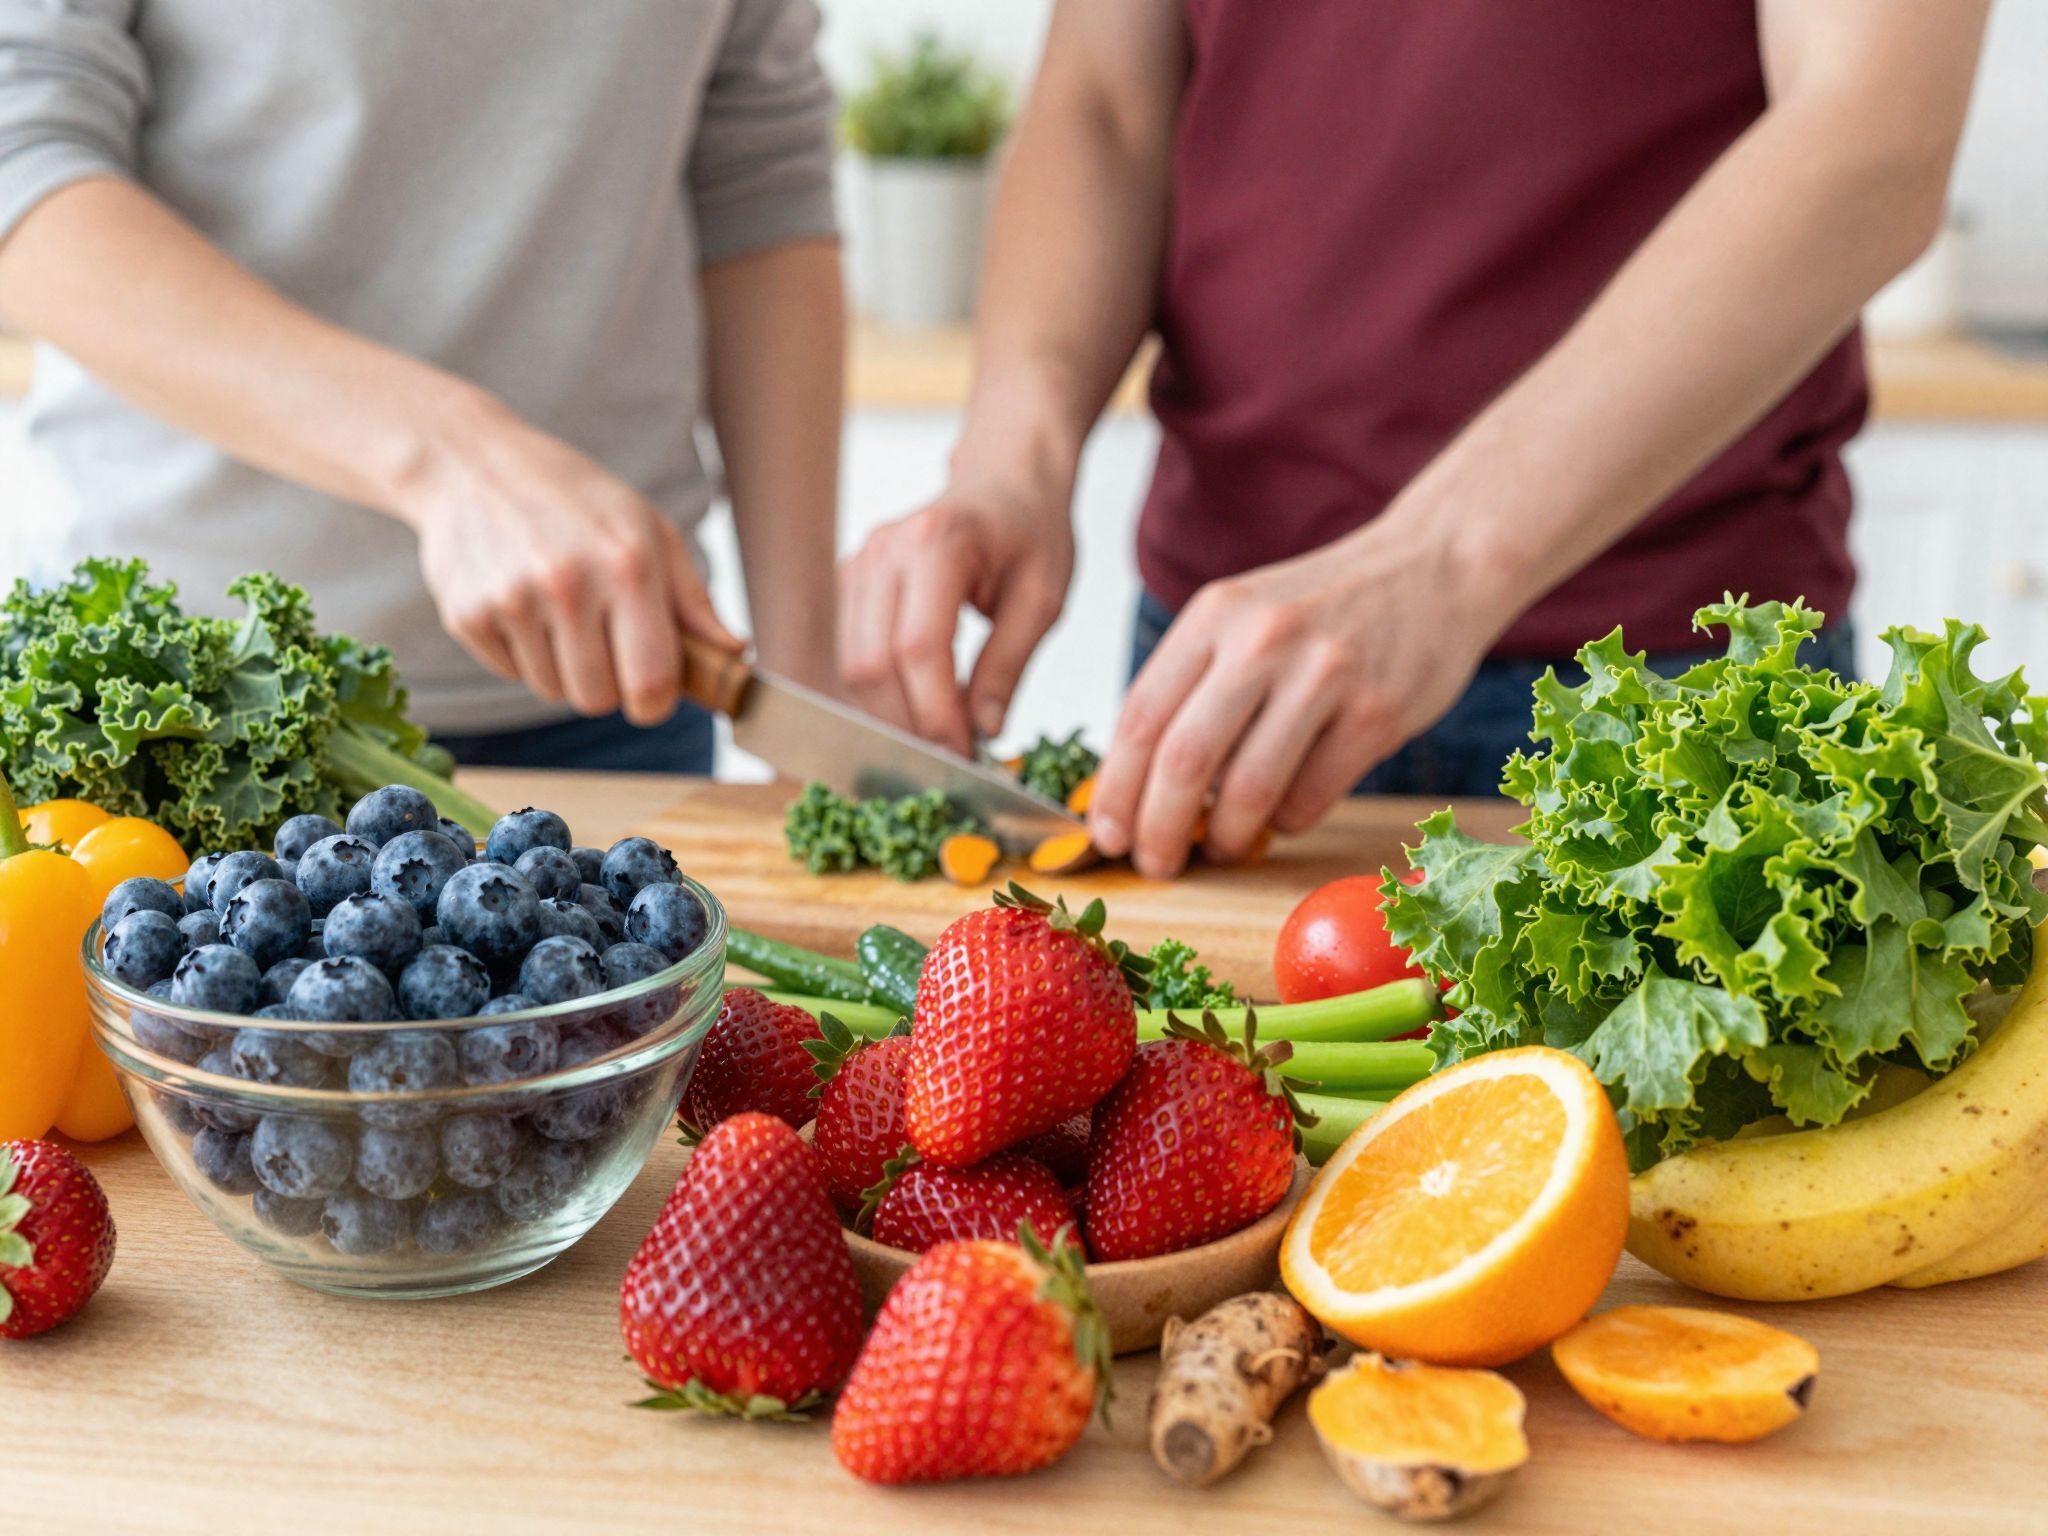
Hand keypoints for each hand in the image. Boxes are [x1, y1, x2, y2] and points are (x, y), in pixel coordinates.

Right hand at [397, 393, 741, 723]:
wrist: (469, 463)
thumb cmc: (575, 498)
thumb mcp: (648, 529)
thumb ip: (693, 600)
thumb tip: (734, 654)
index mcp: (628, 566)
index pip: (651, 683)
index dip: (656, 702)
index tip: (652, 691)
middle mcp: (568, 585)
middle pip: (597, 700)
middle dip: (607, 684)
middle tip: (601, 640)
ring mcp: (511, 602)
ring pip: (552, 691)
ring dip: (562, 667)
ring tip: (557, 611)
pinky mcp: (466, 615)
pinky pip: (510, 674)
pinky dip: (521, 653)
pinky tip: (520, 604)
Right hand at [837, 482, 1074, 755]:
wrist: (1005, 480)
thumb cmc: (1030, 529)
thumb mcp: (1043, 597)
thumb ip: (1009, 664)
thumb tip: (981, 729)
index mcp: (939, 542)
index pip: (918, 647)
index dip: (935, 711)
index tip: (963, 753)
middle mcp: (885, 550)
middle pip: (871, 662)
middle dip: (908, 722)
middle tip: (951, 756)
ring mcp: (860, 564)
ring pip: (851, 665)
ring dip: (891, 713)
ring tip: (940, 734)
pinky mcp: (851, 584)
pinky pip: (849, 653)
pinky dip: (879, 692)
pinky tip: (919, 705)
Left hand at [1088, 524, 1496, 878]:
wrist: (1435, 566)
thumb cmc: (1326, 607)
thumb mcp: (1244, 617)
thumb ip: (1193, 684)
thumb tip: (1136, 784)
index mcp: (1214, 615)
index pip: (1138, 718)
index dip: (1114, 790)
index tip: (1106, 835)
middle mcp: (1262, 640)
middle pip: (1183, 761)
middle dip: (1157, 830)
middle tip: (1154, 863)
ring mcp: (1324, 676)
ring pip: (1247, 792)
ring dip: (1225, 837)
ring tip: (1222, 844)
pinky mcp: (1376, 715)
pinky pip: (1309, 800)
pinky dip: (1284, 823)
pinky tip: (1283, 813)